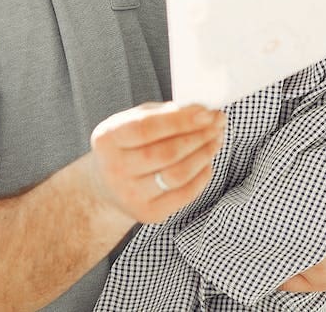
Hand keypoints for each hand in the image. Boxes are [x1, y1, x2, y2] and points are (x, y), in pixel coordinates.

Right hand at [88, 102, 225, 224]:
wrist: (107, 186)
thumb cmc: (126, 146)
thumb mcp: (132, 122)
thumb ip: (161, 114)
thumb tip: (200, 112)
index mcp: (107, 139)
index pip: (146, 128)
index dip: (180, 120)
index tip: (206, 113)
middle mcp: (114, 170)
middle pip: (166, 153)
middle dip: (198, 136)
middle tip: (218, 123)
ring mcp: (130, 195)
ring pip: (178, 175)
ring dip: (203, 154)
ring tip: (216, 140)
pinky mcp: (148, 213)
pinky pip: (184, 194)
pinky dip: (201, 176)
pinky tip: (207, 162)